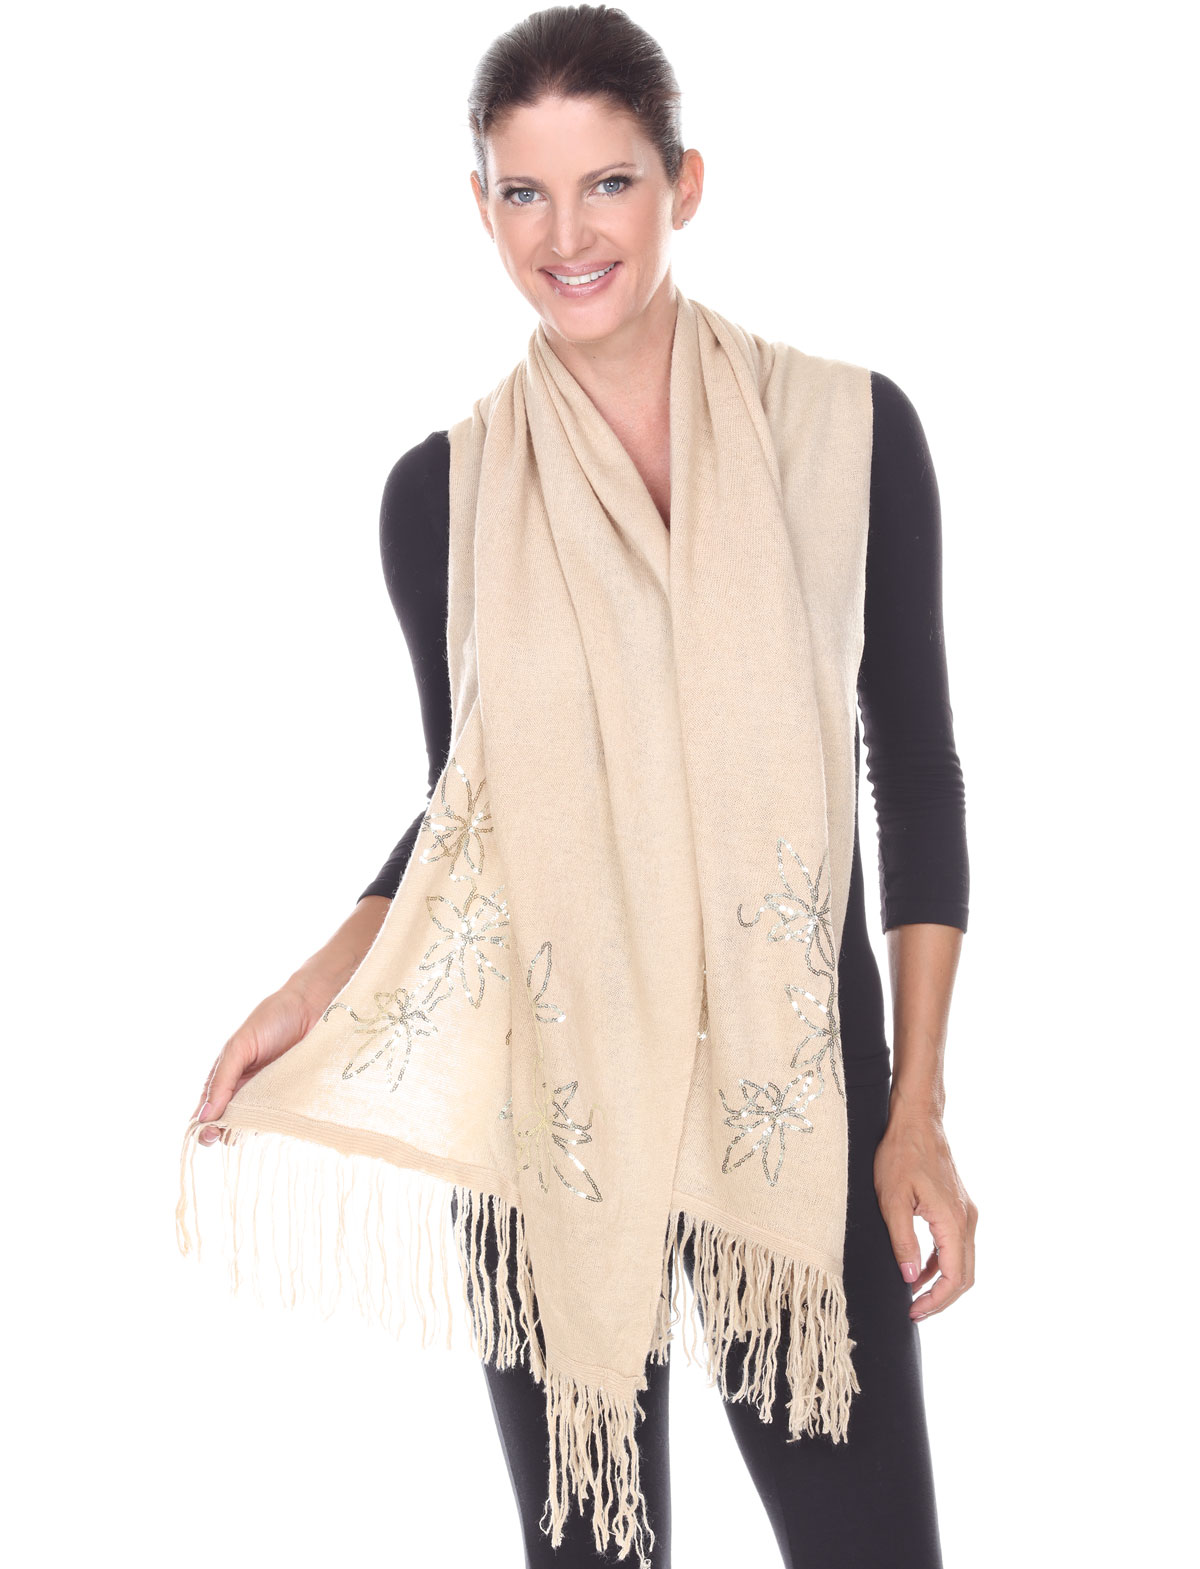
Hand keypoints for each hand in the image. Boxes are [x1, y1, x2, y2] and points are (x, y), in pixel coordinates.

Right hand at [190, 981, 325, 1145]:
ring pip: (252, 1125)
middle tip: (225, 1136)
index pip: (207, 1110)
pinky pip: (279, 1118)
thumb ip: (222, 1079)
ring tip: (247, 1129)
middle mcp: (244, 1090)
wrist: (311, 1006)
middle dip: (222, 1134)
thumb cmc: (271, 1020)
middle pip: (227, 1122)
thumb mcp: (239, 1046)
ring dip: (247, 1132)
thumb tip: (205, 1116)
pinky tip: (273, 1125)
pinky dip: (274, 1125)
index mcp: (225, 1077)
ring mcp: (268, 1095)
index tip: (209, 1135)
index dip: (203, 1126)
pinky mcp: (291, 1096)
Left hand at [874, 1109, 976, 1320]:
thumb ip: (903, 1241)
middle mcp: (967, 1220)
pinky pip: (956, 1245)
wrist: (917, 1121)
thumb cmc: (901, 1155)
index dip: (936, 1301)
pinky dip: (941, 1263)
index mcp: (953, 1221)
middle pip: (965, 1275)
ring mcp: (965, 1213)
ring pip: (962, 1262)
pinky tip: (918, 1269)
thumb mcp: (892, 1200)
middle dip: (941, 1299)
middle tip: (914, 1312)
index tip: (914, 1313)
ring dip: (940, 1282)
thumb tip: (909, 1279)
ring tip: (912, 1296)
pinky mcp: (959, 1207)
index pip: (955, 1277)